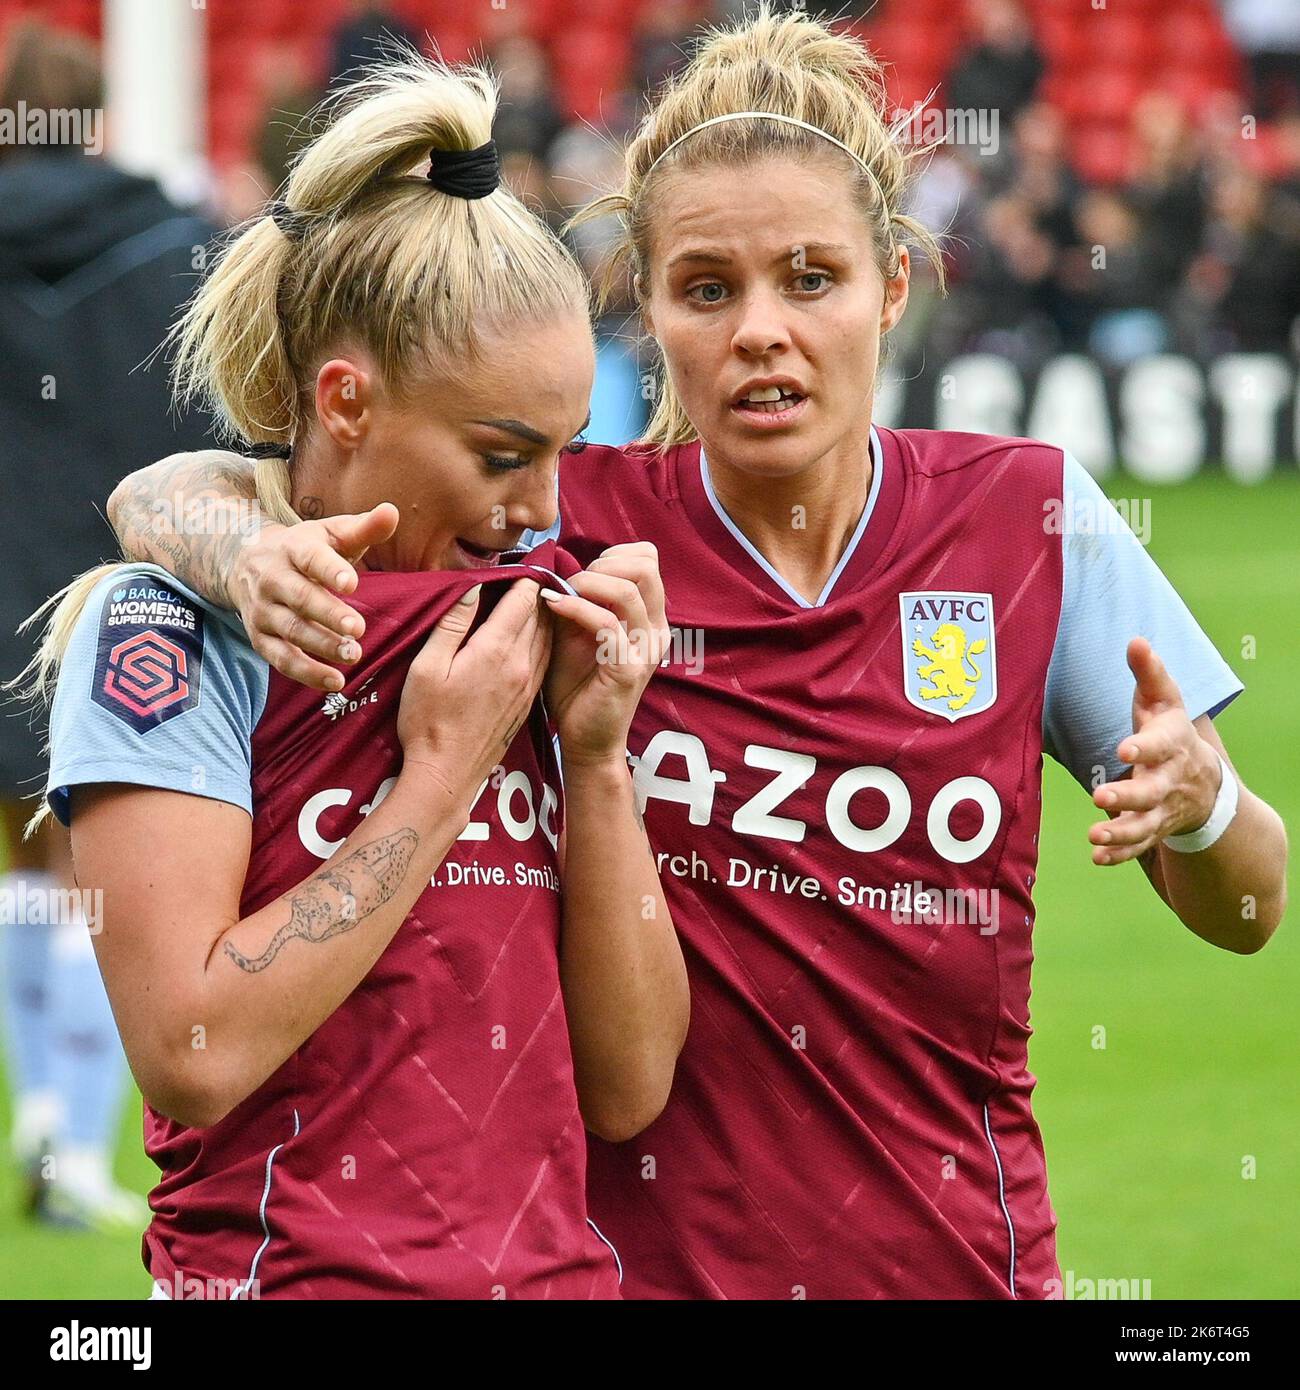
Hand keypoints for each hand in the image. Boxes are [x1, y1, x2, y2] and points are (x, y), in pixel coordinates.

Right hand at [231, 505, 397, 689]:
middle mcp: (272, 579)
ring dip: (321, 645)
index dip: (329, 570)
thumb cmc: (304, 549)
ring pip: (291, 630)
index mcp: (293, 548)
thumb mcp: (331, 533)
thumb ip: (364, 528)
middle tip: (358, 628)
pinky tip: (336, 682)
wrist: (244, 563)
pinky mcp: (261, 638)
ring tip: (353, 655)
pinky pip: (281, 659)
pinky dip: (307, 673)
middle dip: (327, 614)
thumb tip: (392, 511)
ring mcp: (263, 610)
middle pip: (299, 598)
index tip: (352, 583)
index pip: (310, 558)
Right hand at [397, 578, 551, 798]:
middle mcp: (520, 665)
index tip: (523, 560)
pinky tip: (536, 635)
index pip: (523, 601)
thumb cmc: (428, 720)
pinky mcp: (529, 701)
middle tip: (535, 571)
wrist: (447, 774)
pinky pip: (545, 659)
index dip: (525, 577)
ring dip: (546, 616)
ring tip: (539, 597)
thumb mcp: (427, 666)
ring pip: (548, 638)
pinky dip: (545, 640)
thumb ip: (451, 624)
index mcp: (495, 650)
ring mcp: (528, 685)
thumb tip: (471, 589)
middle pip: (540, 616)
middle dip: (538, 591)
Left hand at [540, 543, 669, 766]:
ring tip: (561, 594)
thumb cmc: (577, 686)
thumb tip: (559, 565)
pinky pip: (606, 623)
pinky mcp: (629, 669)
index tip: (583, 570)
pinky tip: (554, 606)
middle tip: (572, 583)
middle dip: (602, 564)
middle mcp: (656, 630)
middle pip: (646, 566)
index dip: (613, 554)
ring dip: (588, 583)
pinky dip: (576, 607)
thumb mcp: (576, 632)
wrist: (584, 739)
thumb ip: (578, 600)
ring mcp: (646, 650)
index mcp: (650, 618)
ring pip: (629, 590)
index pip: (649, 559)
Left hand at [1088, 637, 1223, 864]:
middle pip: (1151, 792)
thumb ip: (1149, 674)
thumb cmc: (1171, 731)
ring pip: (1144, 826)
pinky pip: (1138, 847)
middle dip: (1127, 797)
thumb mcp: (1165, 701)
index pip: (1160, 745)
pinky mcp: (1153, 830)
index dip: (1144, 748)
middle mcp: (1168, 781)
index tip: (1124, 749)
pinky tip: (1097, 858)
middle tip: (1099, 797)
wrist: (1203, 780)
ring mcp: (1161, 809)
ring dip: (1121, 833)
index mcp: (1171, 745)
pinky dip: (1119, 855)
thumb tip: (1135, 640)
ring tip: (1095, 837)